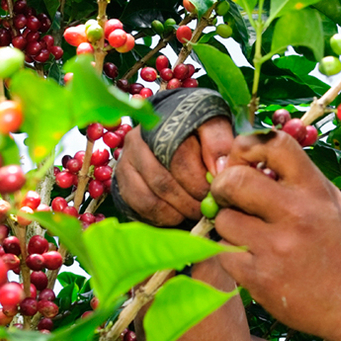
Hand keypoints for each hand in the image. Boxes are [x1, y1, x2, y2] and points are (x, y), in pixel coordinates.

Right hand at [113, 117, 232, 226]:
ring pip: (149, 198)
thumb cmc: (196, 131)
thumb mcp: (212, 127)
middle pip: (162, 182)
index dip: (198, 180)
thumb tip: (218, 169)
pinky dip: (161, 217)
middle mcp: (136, 141)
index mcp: (160, 124)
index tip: (215, 191)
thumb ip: (218, 143)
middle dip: (190, 201)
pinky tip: (177, 214)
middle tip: (207, 208)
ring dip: (176, 211)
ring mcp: (125, 162)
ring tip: (194, 212)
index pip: (178, 158)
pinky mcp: (121, 182)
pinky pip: (140, 208)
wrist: (171, 134)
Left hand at [210, 131, 340, 340]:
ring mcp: (278, 248)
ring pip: (223, 219)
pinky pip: (223, 252)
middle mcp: (297, 214)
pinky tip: (252, 259)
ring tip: (249, 235)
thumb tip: (235, 161)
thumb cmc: (338, 246)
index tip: (244, 163)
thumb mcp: (326, 201)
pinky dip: (230, 254)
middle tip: (229, 198)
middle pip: (233, 180)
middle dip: (223, 186)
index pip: (272, 143)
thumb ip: (289, 179)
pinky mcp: (261, 278)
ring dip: (228, 225)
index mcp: (315, 188)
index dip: (247, 147)